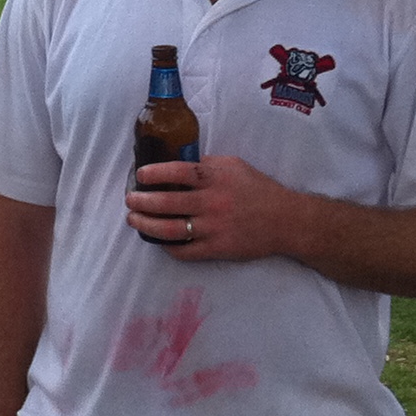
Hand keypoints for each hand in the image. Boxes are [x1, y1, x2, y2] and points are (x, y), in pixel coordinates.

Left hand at [124, 153, 307, 261]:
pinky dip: (167, 246)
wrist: (285, 221)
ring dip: (146, 226)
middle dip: (141, 202)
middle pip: (167, 202)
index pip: (177, 172)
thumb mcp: (234, 166)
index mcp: (215, 178)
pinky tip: (158, 241)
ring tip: (133, 221)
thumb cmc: (258, 189)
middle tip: (130, 200)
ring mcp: (213, 228)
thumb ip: (207, 164)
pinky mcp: (217, 249)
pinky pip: (185, 251)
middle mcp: (211, 202)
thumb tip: (178, 164)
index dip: (154, 174)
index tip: (140, 175)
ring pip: (170, 229)